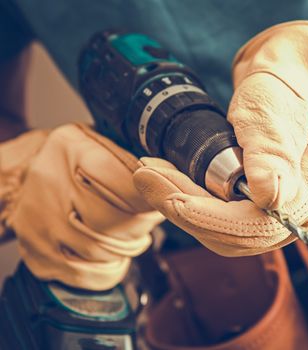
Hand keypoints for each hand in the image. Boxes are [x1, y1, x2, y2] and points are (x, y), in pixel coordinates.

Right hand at [0, 124, 163, 289]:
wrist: (20, 179)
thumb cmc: (74, 162)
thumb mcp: (101, 144)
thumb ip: (135, 160)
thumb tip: (173, 180)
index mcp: (72, 148)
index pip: (127, 184)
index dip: (152, 200)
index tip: (161, 202)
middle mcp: (51, 183)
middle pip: (115, 220)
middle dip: (143, 225)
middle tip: (149, 219)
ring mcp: (41, 222)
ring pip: (104, 250)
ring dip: (129, 247)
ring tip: (133, 234)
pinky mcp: (38, 253)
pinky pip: (88, 275)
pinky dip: (111, 270)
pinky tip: (116, 256)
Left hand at [134, 21, 307, 256]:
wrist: (291, 85)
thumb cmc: (283, 91)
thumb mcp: (272, 110)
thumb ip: (271, 152)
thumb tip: (268, 196)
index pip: (253, 226)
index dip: (204, 217)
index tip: (166, 192)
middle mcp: (302, 212)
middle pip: (234, 236)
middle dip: (183, 209)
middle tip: (146, 175)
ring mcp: (284, 213)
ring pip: (225, 233)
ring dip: (183, 207)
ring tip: (153, 174)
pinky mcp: (265, 209)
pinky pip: (225, 220)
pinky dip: (194, 203)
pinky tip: (173, 181)